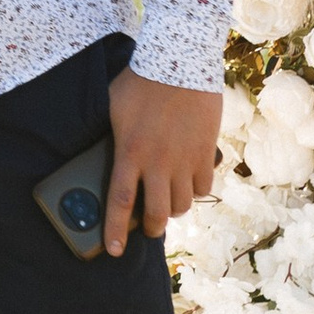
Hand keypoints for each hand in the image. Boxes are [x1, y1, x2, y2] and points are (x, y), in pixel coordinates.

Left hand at [103, 68, 220, 256]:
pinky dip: (196, 191)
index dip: (116, 231)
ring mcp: (184, 159)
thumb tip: (107, 156)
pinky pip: (204, 187)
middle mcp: (158, 162)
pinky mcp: (205, 152)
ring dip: (174, 210)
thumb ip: (113, 137)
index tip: (114, 250)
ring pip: (182, 205)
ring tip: (169, 202)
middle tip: (150, 228)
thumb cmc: (139, 82)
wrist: (180, 62)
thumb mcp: (113, 109)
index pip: (121, 202)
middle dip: (152, 228)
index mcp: (130, 152)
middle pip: (157, 214)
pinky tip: (189, 182)